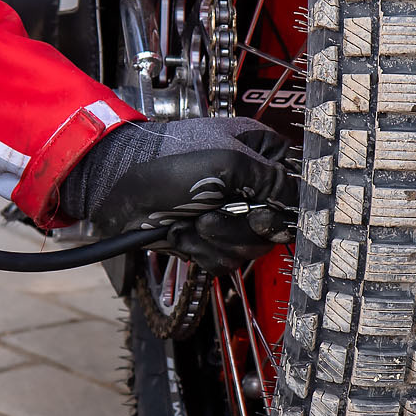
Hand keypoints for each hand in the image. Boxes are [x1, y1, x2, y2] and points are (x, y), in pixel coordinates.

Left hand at [60, 116, 293, 270]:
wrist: (117, 186)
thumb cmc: (167, 160)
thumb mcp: (227, 164)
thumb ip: (272, 183)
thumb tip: (298, 204)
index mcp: (260, 154)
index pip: (295, 190)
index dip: (281, 208)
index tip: (260, 214)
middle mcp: (248, 185)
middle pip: (273, 227)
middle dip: (238, 227)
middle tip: (210, 214)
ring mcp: (228, 213)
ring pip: (248, 248)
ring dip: (214, 239)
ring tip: (189, 221)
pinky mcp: (208, 237)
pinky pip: (223, 260)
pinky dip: (199, 250)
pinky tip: (179, 231)